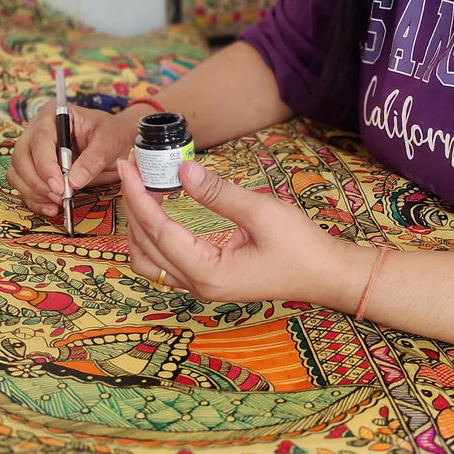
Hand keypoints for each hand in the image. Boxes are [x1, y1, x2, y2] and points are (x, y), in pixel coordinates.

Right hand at [8, 102, 142, 215]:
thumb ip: (93, 160)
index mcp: (54, 114)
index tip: (59, 186)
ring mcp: (32, 149)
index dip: (46, 165)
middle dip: (38, 182)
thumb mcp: (109, 143)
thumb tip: (73, 181)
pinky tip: (51, 208)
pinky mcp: (34, 168)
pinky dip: (34, 199)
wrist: (117, 145)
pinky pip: (23, 185)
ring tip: (58, 203)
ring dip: (33, 192)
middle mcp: (37, 130)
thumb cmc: (113, 136)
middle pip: (22, 157)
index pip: (40, 139)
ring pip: (18, 172)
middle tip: (59, 197)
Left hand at [117, 154, 364, 308]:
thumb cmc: (301, 247)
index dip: (139, 196)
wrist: (324, 274)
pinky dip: (152, 237)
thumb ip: (219, 193)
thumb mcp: (262, 212)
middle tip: (131, 169)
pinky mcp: (207, 280)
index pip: (159, 232)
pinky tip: (158, 211)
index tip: (129, 167)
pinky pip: (164, 263)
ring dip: (139, 225)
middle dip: (133, 206)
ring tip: (140, 188)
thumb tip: (183, 170)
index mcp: (209, 273)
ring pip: (149, 260)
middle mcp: (199, 286)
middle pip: (145, 247)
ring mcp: (201, 287)